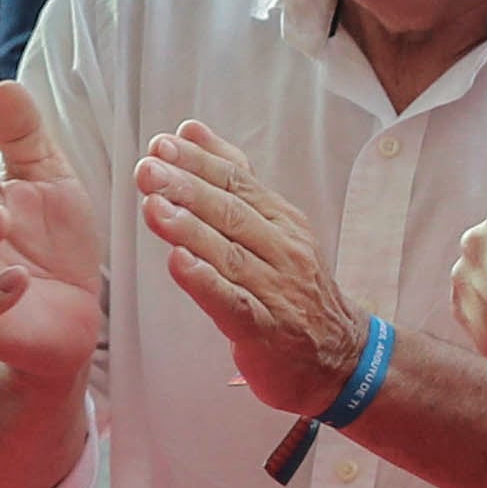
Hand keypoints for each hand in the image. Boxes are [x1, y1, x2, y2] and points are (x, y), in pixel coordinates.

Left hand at [134, 120, 366, 417]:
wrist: (338, 357)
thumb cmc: (295, 288)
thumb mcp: (275, 229)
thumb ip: (236, 181)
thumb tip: (192, 131)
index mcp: (283, 222)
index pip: (240, 184)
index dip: (201, 163)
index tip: (163, 143)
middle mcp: (283, 250)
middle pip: (233, 213)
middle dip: (188, 187)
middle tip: (148, 168)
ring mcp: (275, 289)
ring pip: (229, 254)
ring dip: (190, 229)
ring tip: (153, 206)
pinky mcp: (263, 329)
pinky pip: (232, 301)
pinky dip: (205, 282)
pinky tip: (178, 264)